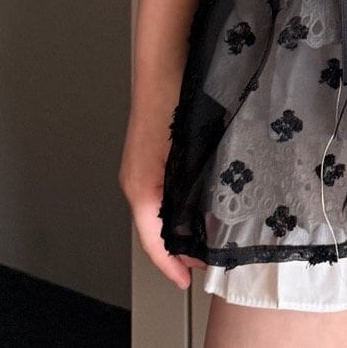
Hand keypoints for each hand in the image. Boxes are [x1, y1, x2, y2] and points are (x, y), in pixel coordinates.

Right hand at [119, 117, 205, 288]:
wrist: (163, 66)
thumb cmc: (172, 102)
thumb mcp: (187, 153)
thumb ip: (193, 189)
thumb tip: (209, 222)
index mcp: (141, 188)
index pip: (153, 240)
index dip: (170, 265)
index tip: (186, 281)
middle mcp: (137, 182)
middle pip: (155, 229)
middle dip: (179, 250)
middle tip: (208, 263)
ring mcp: (142, 169)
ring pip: (160, 211)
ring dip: (181, 229)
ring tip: (209, 240)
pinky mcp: (151, 156)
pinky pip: (163, 192)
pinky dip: (180, 207)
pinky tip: (203, 205)